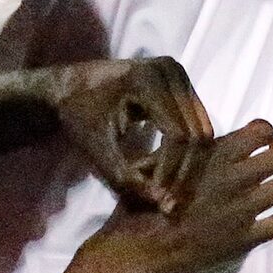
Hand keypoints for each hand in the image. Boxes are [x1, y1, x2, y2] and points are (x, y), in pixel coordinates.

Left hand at [45, 58, 216, 215]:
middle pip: (196, 132)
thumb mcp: (96, 147)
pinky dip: (184, 150)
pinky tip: (161, 167)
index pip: (177, 134)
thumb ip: (124, 175)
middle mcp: (170, 71)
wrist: (70, 86)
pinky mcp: (181, 83)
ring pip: (201, 130)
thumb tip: (158, 200)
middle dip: (183, 171)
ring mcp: (179, 74)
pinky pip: (196, 123)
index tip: (158, 200)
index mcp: (148, 79)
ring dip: (186, 163)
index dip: (171, 170)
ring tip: (160, 184)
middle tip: (166, 201)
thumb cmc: (78, 115)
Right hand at [122, 122, 272, 272]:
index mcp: (215, 154)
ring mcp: (245, 208)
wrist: (137, 250)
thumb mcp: (159, 160)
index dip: (265, 134)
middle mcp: (237, 176)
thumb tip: (206, 136)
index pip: (264, 129)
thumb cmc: (141, 203)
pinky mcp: (247, 238)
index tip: (260, 144)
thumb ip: (188, 147)